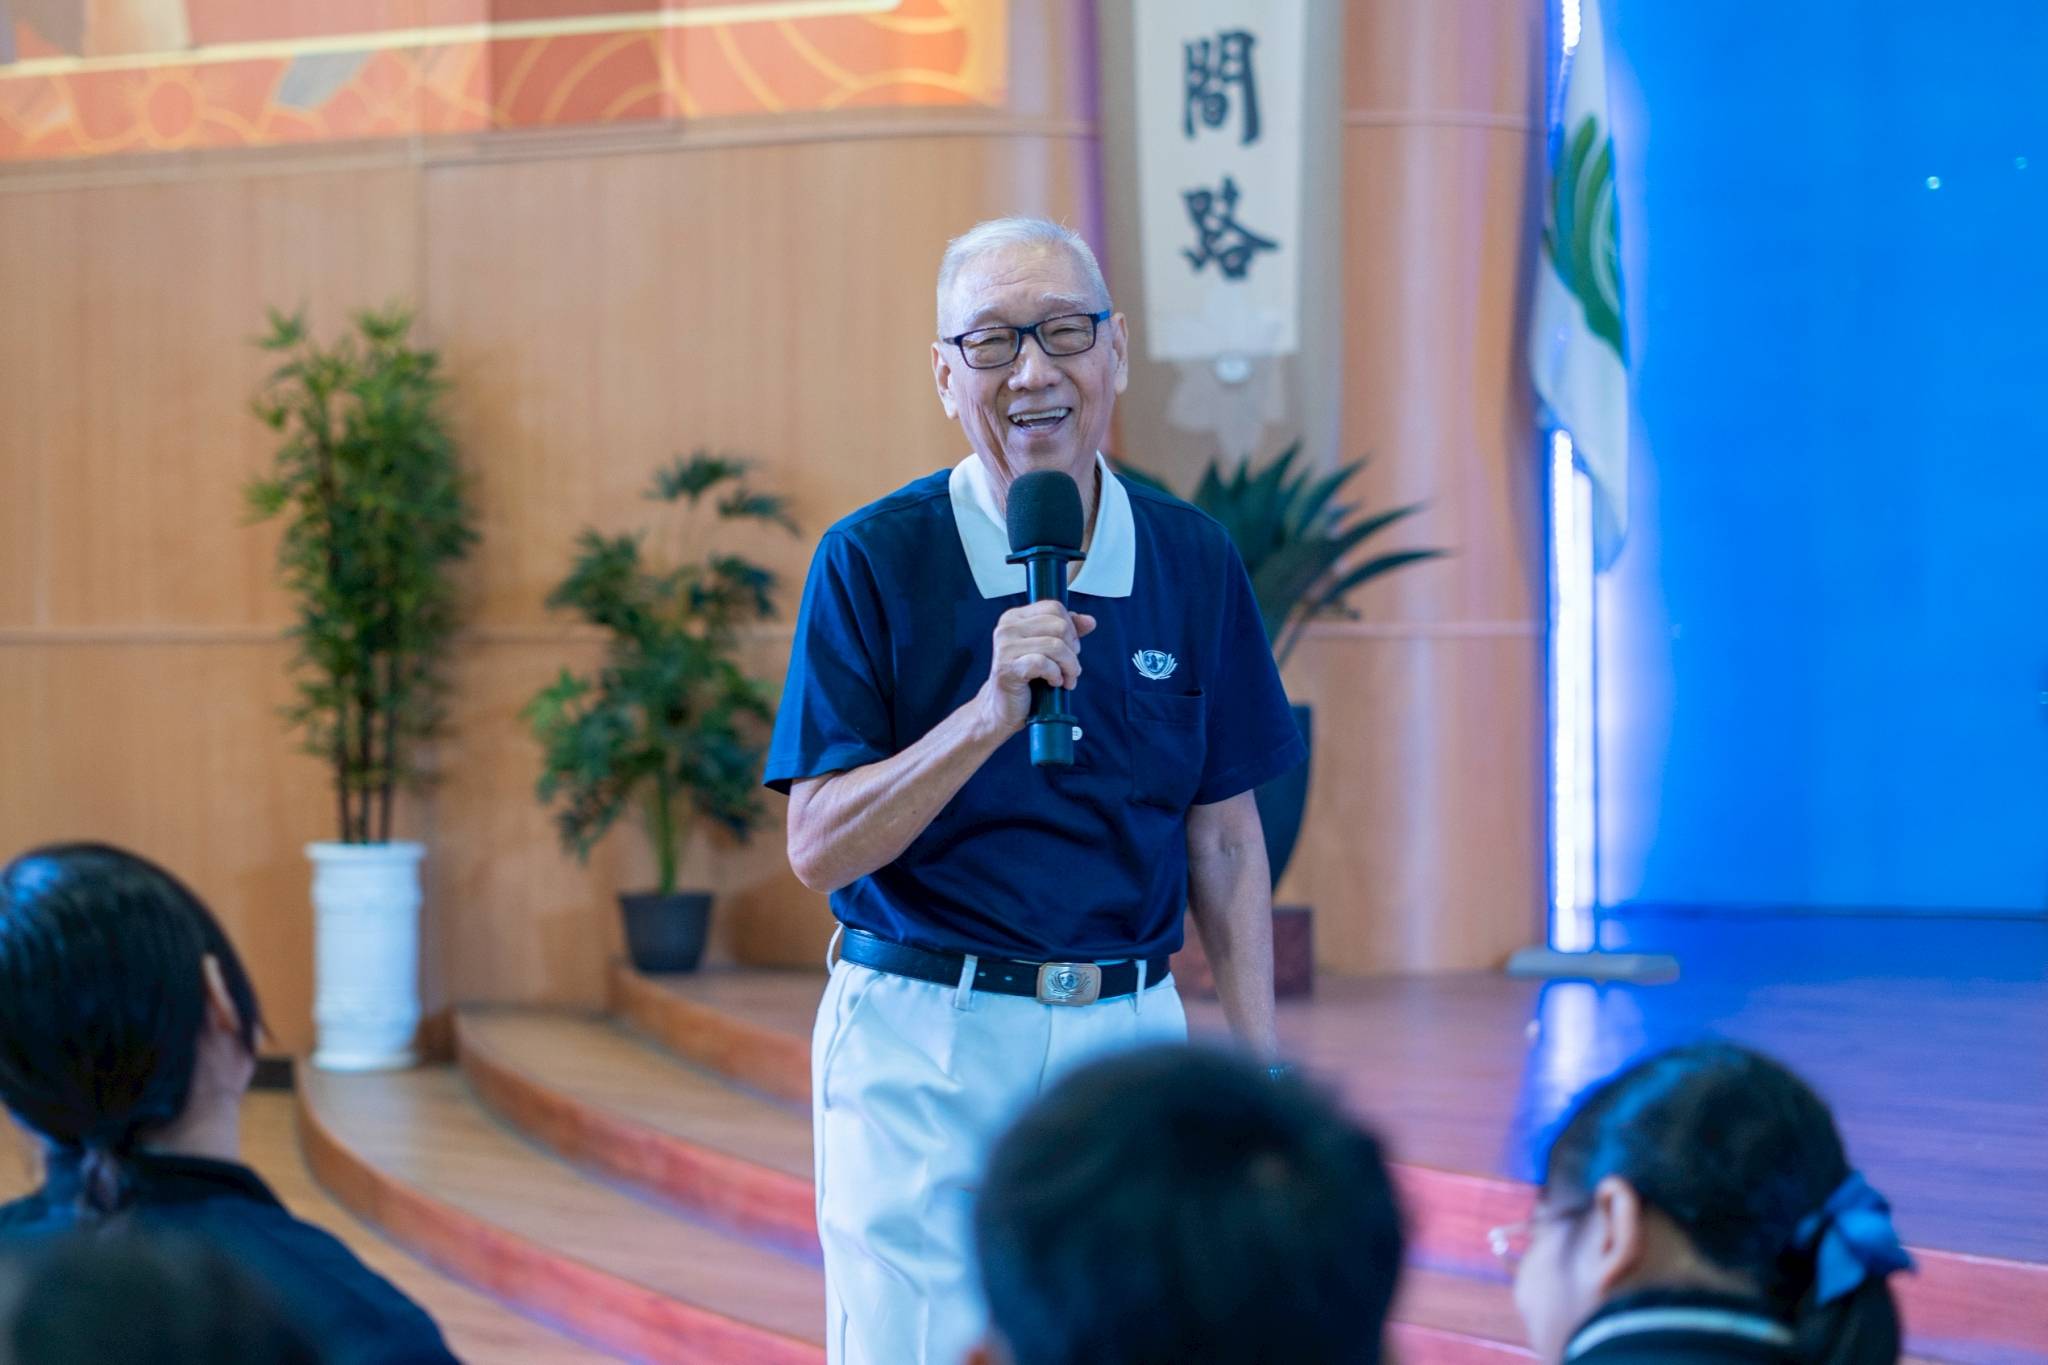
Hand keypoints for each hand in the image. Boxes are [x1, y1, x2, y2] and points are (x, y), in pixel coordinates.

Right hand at [978, 602, 1096, 734]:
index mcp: (1015, 617)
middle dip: (1072, 650)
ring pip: (1056, 646)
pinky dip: (1055, 675)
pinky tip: (1053, 682)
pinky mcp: (1008, 668)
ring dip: (1069, 666)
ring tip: (1067, 678)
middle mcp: (1007, 628)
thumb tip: (1089, 621)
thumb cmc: (1025, 678)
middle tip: (1070, 667)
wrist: (1002, 707)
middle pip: (1059, 626)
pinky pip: (1044, 664)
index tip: (1071, 647)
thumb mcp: (1047, 650)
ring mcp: (1005, 647)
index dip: (1071, 628)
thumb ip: (1067, 632)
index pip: (1054, 607)